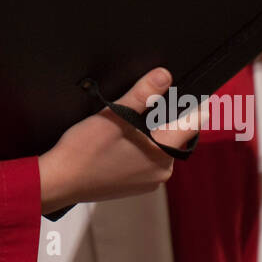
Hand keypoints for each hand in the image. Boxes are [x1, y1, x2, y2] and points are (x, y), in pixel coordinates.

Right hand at [38, 68, 202, 213]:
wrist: (59, 181)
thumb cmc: (83, 150)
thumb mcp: (114, 115)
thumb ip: (142, 95)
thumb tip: (165, 74)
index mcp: (162, 153)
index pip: (193, 125)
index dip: (197, 107)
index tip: (202, 96)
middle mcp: (162, 171)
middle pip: (177, 136)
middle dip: (169, 117)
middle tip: (156, 99)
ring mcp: (149, 182)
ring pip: (161, 148)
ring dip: (153, 132)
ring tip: (133, 117)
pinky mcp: (136, 186)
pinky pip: (148, 160)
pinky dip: (142, 146)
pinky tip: (122, 138)